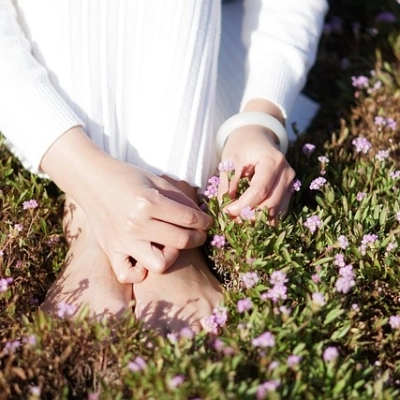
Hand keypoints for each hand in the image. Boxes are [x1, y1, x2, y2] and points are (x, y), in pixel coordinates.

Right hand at [41, 127, 212, 282]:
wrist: (91, 180)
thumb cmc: (127, 177)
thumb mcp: (156, 180)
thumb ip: (180, 198)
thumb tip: (200, 215)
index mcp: (148, 203)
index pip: (189, 219)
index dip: (204, 221)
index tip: (207, 222)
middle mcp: (136, 224)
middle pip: (181, 241)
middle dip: (198, 238)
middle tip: (198, 233)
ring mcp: (123, 241)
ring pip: (160, 264)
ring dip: (172, 256)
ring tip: (172, 245)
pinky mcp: (111, 251)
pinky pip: (128, 274)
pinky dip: (139, 272)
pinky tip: (145, 258)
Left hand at [218, 124, 294, 220]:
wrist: (256, 137)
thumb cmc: (241, 146)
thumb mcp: (230, 160)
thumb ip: (227, 184)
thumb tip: (224, 209)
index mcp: (273, 161)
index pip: (260, 190)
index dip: (243, 205)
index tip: (226, 212)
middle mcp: (286, 173)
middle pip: (271, 204)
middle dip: (249, 217)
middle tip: (230, 222)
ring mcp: (290, 184)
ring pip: (276, 212)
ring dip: (256, 222)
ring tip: (236, 224)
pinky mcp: (288, 192)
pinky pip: (278, 212)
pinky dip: (264, 219)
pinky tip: (248, 223)